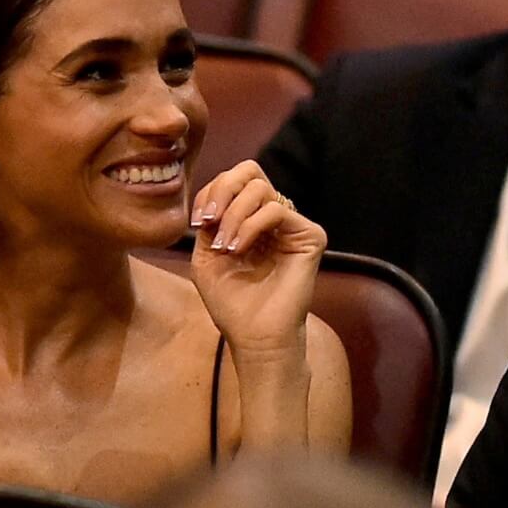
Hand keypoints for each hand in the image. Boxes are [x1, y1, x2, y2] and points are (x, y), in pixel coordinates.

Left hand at [187, 161, 324, 359]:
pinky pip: (276, 209)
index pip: (233, 180)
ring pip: (260, 188)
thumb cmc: (232, 303)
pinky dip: (250, 226)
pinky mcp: (310, 236)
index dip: (210, 192)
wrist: (254, 336)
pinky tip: (239, 249)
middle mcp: (274, 217)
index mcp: (250, 219)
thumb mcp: (205, 255)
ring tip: (225, 246)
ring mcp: (292, 225)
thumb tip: (214, 196)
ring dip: (233, 215)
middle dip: (222, 190)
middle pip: (250, 171)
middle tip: (209, 219)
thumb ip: (209, 221)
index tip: (198, 223)